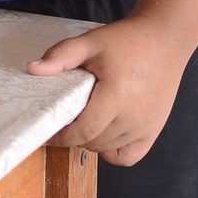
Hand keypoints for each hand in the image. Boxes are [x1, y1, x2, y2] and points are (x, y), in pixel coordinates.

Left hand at [27, 14, 192, 166]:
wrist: (165, 40)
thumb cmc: (128, 41)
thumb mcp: (91, 42)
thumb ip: (61, 55)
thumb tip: (33, 69)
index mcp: (117, 95)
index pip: (84, 131)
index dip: (62, 137)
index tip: (49, 133)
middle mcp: (134, 116)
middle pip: (93, 142)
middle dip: (74, 136)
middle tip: (66, 120)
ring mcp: (146, 126)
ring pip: (108, 149)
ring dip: (91, 141)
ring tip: (85, 121)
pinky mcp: (154, 130)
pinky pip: (128, 157)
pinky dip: (112, 151)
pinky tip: (104, 134)